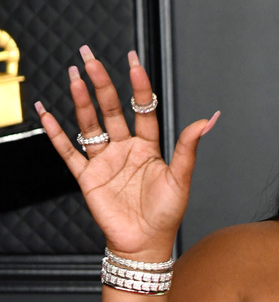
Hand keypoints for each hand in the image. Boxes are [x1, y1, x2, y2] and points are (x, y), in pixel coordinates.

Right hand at [36, 46, 219, 261]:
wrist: (146, 243)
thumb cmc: (166, 213)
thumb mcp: (181, 177)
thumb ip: (189, 146)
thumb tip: (209, 119)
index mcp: (148, 146)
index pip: (142, 109)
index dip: (138, 86)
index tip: (133, 61)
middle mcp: (125, 149)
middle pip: (111, 109)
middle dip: (101, 83)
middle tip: (90, 58)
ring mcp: (104, 161)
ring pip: (89, 124)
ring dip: (81, 101)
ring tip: (73, 76)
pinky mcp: (87, 177)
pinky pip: (68, 152)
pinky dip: (56, 133)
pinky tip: (47, 113)